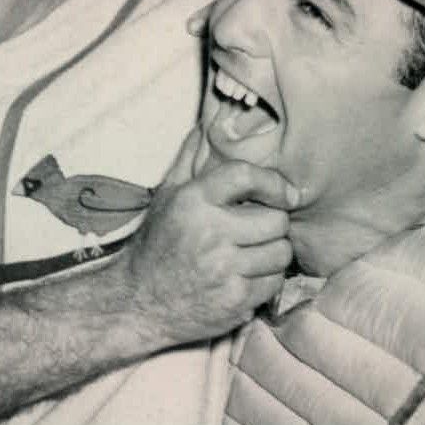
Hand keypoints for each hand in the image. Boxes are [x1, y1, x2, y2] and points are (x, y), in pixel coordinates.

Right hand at [119, 129, 307, 346]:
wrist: (139, 301)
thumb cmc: (157, 244)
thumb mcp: (166, 197)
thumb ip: (190, 159)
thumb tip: (208, 124)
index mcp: (192, 201)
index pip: (245, 176)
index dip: (273, 182)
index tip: (285, 192)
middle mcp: (209, 233)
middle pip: (276, 220)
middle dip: (274, 224)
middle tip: (259, 229)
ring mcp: (223, 269)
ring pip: (281, 253)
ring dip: (273, 253)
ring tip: (253, 253)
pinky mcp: (234, 300)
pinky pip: (274, 282)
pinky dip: (266, 280)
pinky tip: (246, 276)